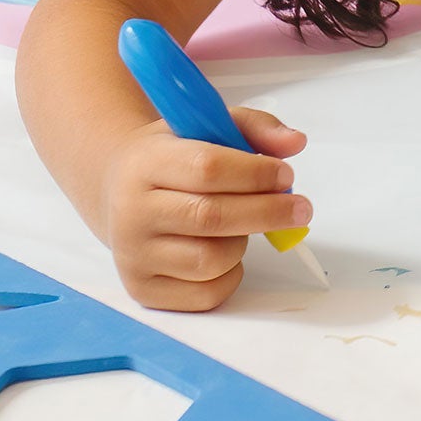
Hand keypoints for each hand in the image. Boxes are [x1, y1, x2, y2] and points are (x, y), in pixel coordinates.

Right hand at [101, 109, 308, 312]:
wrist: (119, 190)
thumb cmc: (175, 156)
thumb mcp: (209, 125)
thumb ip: (257, 128)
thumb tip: (295, 143)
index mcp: (147, 163)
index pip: (207, 168)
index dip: (255, 173)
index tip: (286, 176)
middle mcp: (132, 212)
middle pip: (211, 217)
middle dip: (267, 212)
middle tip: (301, 208)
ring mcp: (133, 256)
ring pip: (210, 260)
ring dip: (243, 243)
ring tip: (244, 225)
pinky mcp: (143, 290)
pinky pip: (205, 295)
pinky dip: (230, 276)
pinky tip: (227, 251)